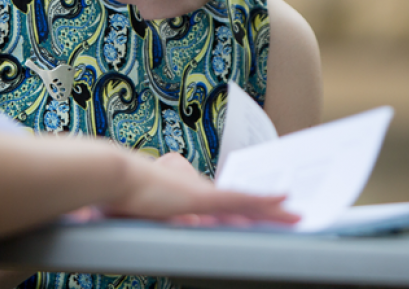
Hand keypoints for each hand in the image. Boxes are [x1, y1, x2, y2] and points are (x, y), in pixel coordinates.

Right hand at [102, 151, 297, 226]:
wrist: (112, 177)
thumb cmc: (118, 196)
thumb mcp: (140, 214)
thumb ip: (153, 220)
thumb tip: (159, 232)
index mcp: (184, 196)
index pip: (220, 204)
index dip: (243, 210)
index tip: (258, 216)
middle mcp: (197, 191)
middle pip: (240, 202)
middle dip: (266, 210)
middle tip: (290, 214)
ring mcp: (201, 193)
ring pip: (245, 201)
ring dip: (272, 209)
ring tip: (296, 214)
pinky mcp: (202, 197)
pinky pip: (239, 199)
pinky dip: (262, 201)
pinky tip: (282, 202)